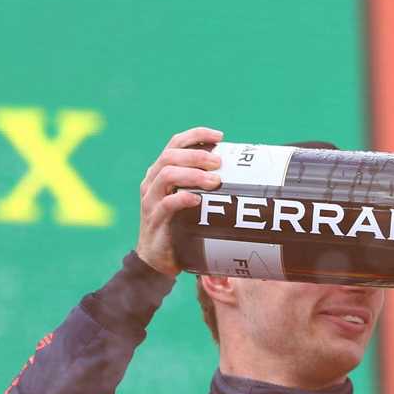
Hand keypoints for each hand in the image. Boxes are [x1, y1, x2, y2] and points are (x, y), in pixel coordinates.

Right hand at [136, 127, 224, 277]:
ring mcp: (151, 200)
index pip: (175, 143)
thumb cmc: (181, 226)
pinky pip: (165, 204)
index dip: (196, 135)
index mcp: (161, 171)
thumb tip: (242, 176)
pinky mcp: (154, 220)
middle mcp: (152, 181)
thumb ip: (206, 186)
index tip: (220, 136)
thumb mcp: (192, 201)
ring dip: (192, 175)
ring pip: (166, 176)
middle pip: (170, 156)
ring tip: (214, 181)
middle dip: (197, 155)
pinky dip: (181, 199)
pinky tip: (197, 199)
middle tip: (219, 163)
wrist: (159, 258)